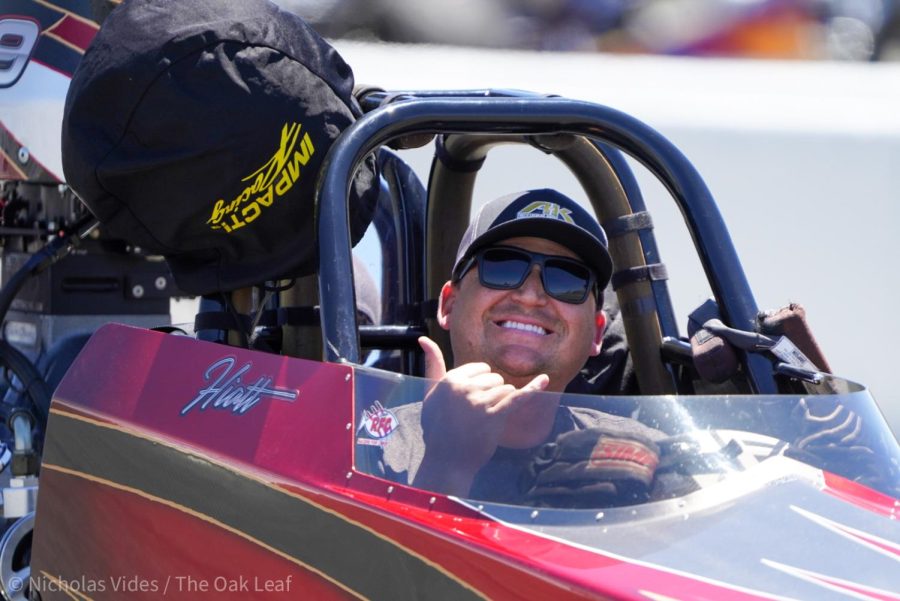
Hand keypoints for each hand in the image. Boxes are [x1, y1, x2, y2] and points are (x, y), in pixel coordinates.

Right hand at [413, 336, 547, 494]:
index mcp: (450, 379)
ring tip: (483, 420)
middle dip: (491, 393)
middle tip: (474, 415)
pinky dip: (533, 389)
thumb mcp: (430, 393)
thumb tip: (424, 338)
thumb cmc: (437, 427)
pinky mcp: (494, 417)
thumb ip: (432, 364)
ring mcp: (480, 402)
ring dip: (501, 403)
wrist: (446, 461)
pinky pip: (517, 398)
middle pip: (495, 378)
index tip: (470, 401)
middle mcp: (464, 388)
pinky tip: (545, 380)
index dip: (480, 384)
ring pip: (505, 389)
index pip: (480, 368)